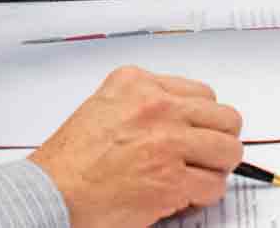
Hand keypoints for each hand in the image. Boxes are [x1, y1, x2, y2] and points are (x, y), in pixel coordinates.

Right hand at [30, 66, 244, 227]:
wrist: (52, 192)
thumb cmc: (69, 160)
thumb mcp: (103, 106)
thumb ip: (141, 104)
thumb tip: (177, 118)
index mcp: (137, 84)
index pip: (201, 93)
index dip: (202, 118)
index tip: (199, 130)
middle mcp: (156, 107)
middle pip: (224, 117)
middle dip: (219, 139)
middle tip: (208, 154)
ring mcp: (168, 142)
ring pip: (227, 150)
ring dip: (216, 167)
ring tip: (199, 175)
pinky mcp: (173, 180)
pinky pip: (214, 185)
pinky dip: (204, 195)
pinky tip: (186, 196)